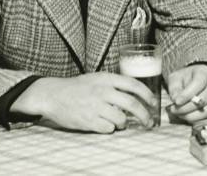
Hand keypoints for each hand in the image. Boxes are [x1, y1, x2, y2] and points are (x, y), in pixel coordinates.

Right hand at [11, 72, 156, 132]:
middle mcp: (103, 92)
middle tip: (148, 122)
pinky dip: (110, 129)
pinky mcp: (88, 121)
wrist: (53, 95)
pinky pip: (108, 129)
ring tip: (120, 122)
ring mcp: (95, 107)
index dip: (147, 94)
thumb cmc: (77, 87)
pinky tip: (105, 124)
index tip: (153, 102)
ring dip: (124, 123)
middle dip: (144, 115)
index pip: (133, 85)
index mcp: (106, 79)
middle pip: (132, 104)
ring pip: (121, 119)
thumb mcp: (97, 78)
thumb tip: (135, 93)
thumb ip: (115, 83)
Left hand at [167, 64, 206, 123]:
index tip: (176, 102)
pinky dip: (201, 122)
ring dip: (193, 117)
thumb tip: (177, 99)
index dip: (187, 94)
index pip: (199, 82)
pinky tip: (191, 120)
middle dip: (187, 108)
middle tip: (175, 111)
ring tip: (181, 115)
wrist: (192, 84)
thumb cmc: (183, 81)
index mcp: (204, 71)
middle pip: (204, 99)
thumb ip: (174, 89)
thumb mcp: (175, 80)